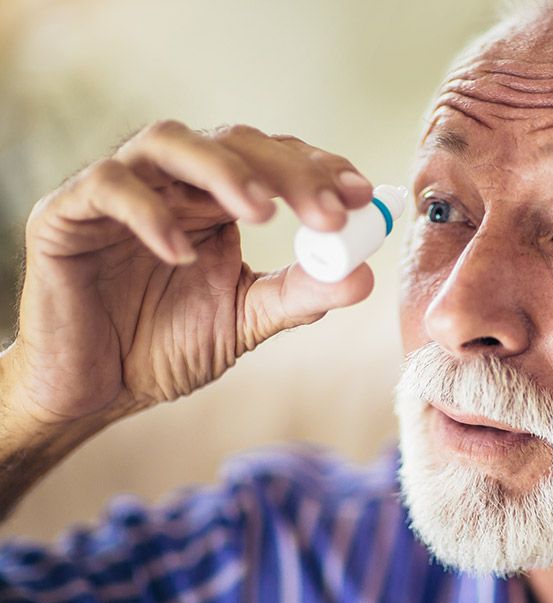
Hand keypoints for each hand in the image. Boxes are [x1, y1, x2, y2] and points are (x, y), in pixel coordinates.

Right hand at [6, 120, 376, 428]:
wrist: (93, 390)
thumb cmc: (163, 346)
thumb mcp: (245, 319)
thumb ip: (298, 295)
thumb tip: (363, 276)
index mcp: (217, 201)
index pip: (274, 160)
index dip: (319, 168)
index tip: (362, 196)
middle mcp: (173, 183)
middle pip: (234, 142)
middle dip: (288, 172)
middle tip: (328, 212)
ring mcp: (120, 191)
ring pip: (170, 141)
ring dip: (224, 170)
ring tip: (263, 213)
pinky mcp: (67, 213)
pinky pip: (108, 187)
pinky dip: (149, 212)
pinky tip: (183, 253)